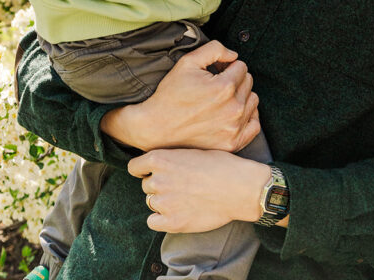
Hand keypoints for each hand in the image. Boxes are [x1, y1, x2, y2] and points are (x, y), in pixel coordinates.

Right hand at [100, 40, 260, 152]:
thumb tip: (234, 55)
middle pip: (248, 83)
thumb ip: (215, 49)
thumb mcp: (187, 62)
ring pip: (252, 101)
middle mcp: (233, 109)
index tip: (215, 72)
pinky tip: (230, 114)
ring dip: (241, 96)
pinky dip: (246, 117)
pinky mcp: (232, 144)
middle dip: (235, 79)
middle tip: (215, 84)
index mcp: (224, 87)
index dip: (227, 66)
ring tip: (221, 99)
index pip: (242, 67)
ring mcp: (234, 128)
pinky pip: (254, 126)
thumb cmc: (171, 93)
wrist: (157, 127)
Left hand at [128, 148, 270, 232]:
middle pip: (146, 185)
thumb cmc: (221, 165)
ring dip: (162, 201)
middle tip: (179, 185)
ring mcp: (163, 202)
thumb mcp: (192, 151)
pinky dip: (161, 219)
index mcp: (160, 158)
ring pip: (151, 202)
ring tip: (183, 198)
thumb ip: (171, 158)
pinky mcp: (171, 222)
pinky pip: (153, 221)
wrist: (239, 188)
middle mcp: (157, 180)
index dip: (143, 169)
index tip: (150, 172)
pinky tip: (176, 214)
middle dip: (159, 185)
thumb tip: (159, 164)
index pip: (134, 167)